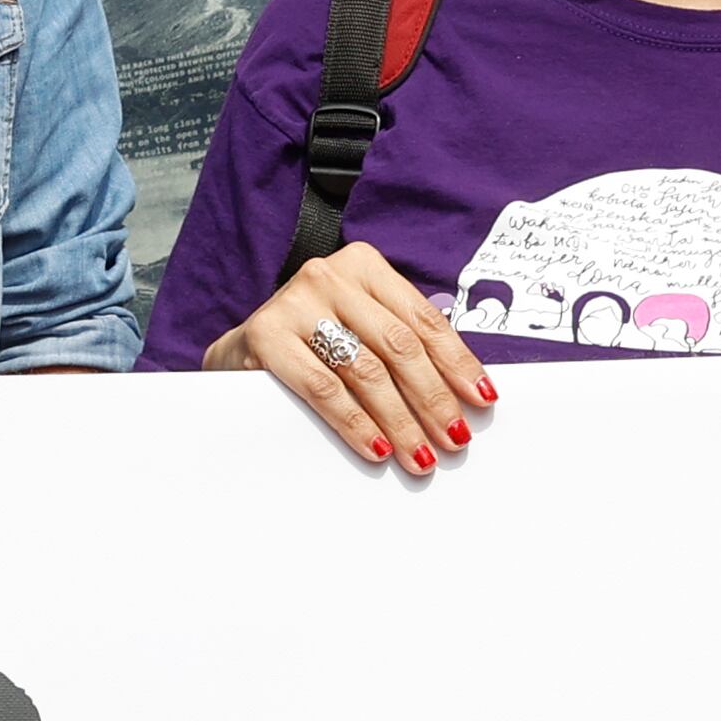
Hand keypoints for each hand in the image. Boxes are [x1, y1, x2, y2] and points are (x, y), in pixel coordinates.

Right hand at [201, 241, 493, 473]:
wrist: (238, 351)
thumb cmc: (313, 343)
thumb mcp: (360, 326)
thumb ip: (401, 342)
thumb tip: (466, 395)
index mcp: (364, 265)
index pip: (423, 319)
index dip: (458, 363)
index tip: (482, 401)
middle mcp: (330, 275)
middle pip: (398, 345)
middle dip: (432, 399)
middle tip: (454, 439)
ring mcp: (295, 302)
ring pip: (365, 370)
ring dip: (399, 420)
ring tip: (418, 455)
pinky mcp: (265, 334)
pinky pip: (322, 387)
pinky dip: (354, 422)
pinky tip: (374, 446)